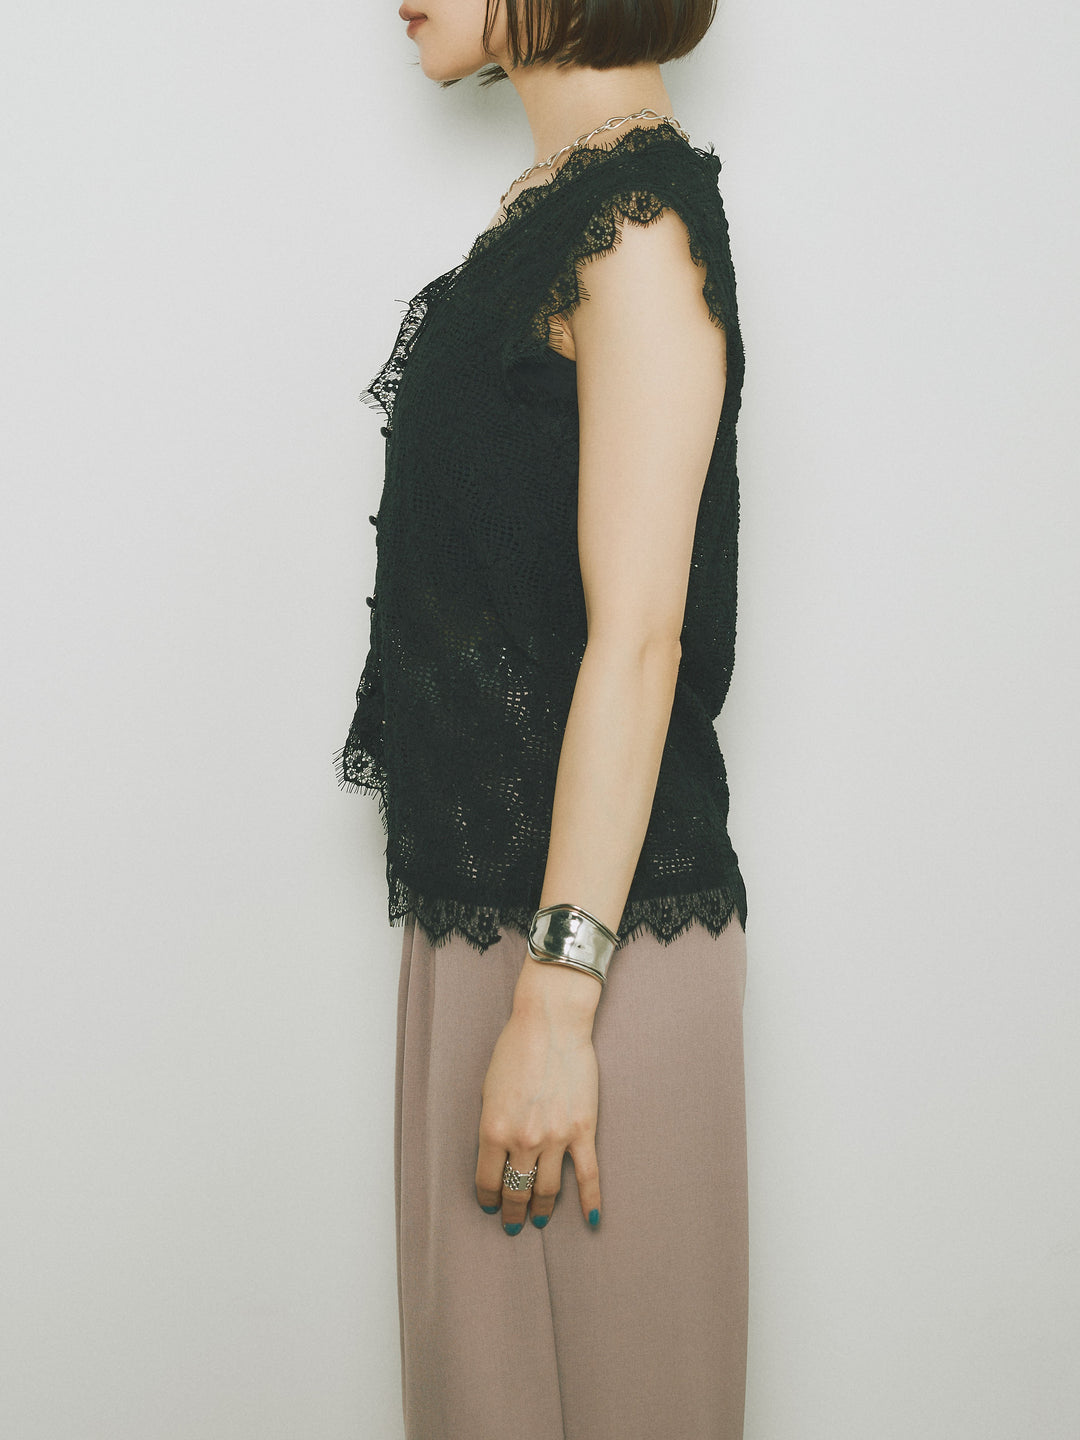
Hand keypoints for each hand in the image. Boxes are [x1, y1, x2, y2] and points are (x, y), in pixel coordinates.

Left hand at [475, 981, 601, 1232]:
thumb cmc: (515, 1049)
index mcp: (494, 1131)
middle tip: (513, 1224)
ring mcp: (555, 1138)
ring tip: (540, 1220)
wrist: (551, 1025)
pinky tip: (589, 1220)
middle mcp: (523, 1140)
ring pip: (549, 1190)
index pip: (488, 1181)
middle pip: (518, 1191)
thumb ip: (492, 1126)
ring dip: (542, 1210)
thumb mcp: (488, 1090)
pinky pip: (588, 1175)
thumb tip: (498, 1154)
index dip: (488, 1200)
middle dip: (513, 1212)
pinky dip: (590, 1201)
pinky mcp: (583, 1130)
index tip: (490, 1207)